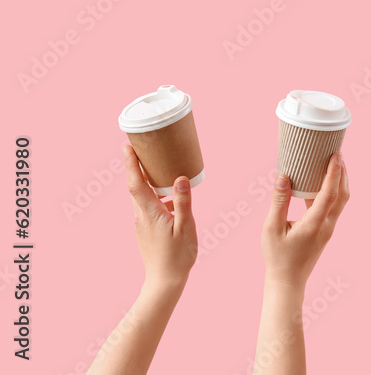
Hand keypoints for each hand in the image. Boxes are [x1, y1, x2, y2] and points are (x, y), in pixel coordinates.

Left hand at [124, 144, 196, 290]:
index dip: (131, 164)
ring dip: (147, 182)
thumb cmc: (177, 256)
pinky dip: (153, 195)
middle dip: (137, 167)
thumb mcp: (186, 228)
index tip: (127, 147)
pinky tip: (168, 197)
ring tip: (158, 169)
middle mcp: (141, 216)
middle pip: (136, 187)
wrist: (164, 281)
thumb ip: (182, 202)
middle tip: (142, 149)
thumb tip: (180, 178)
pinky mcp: (145, 230)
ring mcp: (142, 224)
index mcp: (150, 213)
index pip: (136, 183)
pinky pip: (147, 206)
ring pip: (141, 197)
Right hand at [262, 152, 348, 289]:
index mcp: (314, 224)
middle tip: (338, 154)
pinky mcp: (325, 231)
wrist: (287, 282)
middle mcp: (326, 226)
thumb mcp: (272, 229)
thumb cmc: (277, 257)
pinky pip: (333, 207)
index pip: (330, 193)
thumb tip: (282, 177)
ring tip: (333, 164)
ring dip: (339, 182)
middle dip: (343, 173)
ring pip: (340, 201)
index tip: (336, 155)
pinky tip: (320, 183)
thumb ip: (278, 202)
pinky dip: (331, 192)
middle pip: (343, 195)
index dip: (334, 172)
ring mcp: (328, 229)